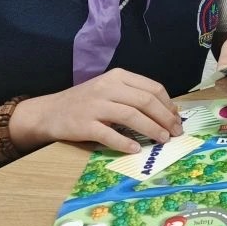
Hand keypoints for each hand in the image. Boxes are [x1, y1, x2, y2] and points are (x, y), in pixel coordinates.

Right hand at [10, 68, 181, 153]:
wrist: (50, 111)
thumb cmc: (86, 102)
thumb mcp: (110, 90)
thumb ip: (134, 96)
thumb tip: (167, 112)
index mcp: (118, 76)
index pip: (152, 88)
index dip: (168, 105)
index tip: (177, 118)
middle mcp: (107, 87)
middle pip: (145, 101)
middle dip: (165, 118)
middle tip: (175, 132)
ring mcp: (95, 105)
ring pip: (131, 116)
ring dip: (151, 129)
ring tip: (163, 139)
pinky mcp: (84, 124)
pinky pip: (109, 134)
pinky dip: (125, 142)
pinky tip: (136, 149)